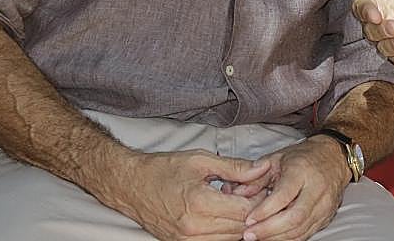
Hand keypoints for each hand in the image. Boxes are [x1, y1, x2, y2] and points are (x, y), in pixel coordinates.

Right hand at [110, 149, 270, 240]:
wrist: (131, 185)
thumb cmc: (163, 169)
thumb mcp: (201, 160)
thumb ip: (235, 167)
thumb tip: (262, 168)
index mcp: (200, 204)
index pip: (245, 211)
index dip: (259, 199)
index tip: (260, 187)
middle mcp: (193, 228)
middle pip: (240, 228)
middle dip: (252, 212)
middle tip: (252, 194)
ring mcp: (187, 240)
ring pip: (230, 239)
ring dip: (239, 223)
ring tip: (235, 202)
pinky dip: (225, 231)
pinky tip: (222, 214)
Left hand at [236, 137, 349, 240]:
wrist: (334, 158)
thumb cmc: (304, 157)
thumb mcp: (277, 158)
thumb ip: (256, 176)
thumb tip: (238, 193)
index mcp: (302, 170)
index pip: (284, 195)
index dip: (265, 210)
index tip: (249, 220)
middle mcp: (317, 188)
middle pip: (294, 217)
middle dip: (269, 229)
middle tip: (249, 234)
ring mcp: (325, 204)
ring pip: (301, 229)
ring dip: (277, 237)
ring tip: (258, 237)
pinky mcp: (327, 216)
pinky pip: (306, 233)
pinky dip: (288, 238)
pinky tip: (274, 237)